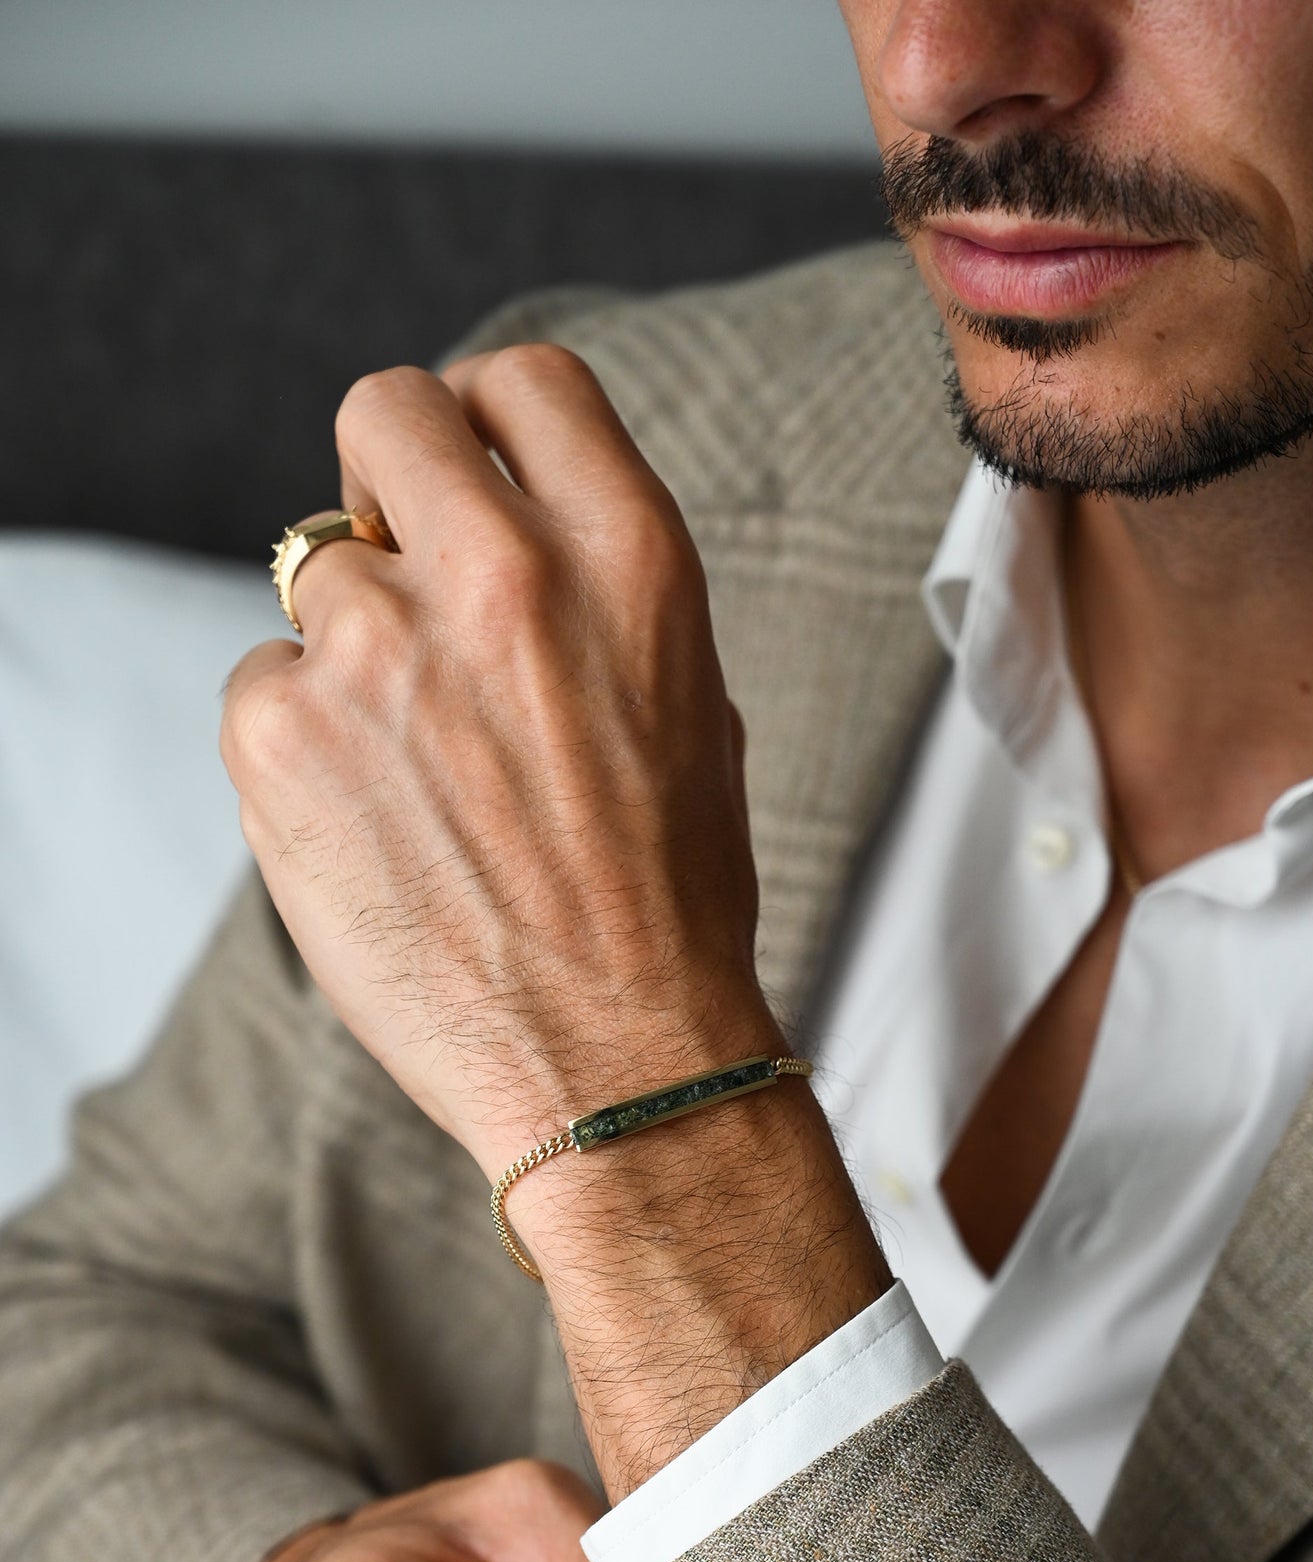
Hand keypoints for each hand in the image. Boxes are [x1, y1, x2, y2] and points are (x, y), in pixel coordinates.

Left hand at [221, 347, 775, 1182]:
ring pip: (313, 571)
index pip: (521, 384)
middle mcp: (504, 576)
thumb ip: (593, 593)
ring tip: (415, 770)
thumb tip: (496, 533)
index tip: (464, 472)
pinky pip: (260, 684)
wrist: (618, 1064)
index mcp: (628, 558)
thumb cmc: (665, 905)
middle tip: (401, 568)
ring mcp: (380, 650)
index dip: (480, 421)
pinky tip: (373, 826)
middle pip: (384, 411)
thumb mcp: (690, 706)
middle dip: (385, 482)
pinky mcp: (282, 734)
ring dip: (350, 648)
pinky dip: (299, 744)